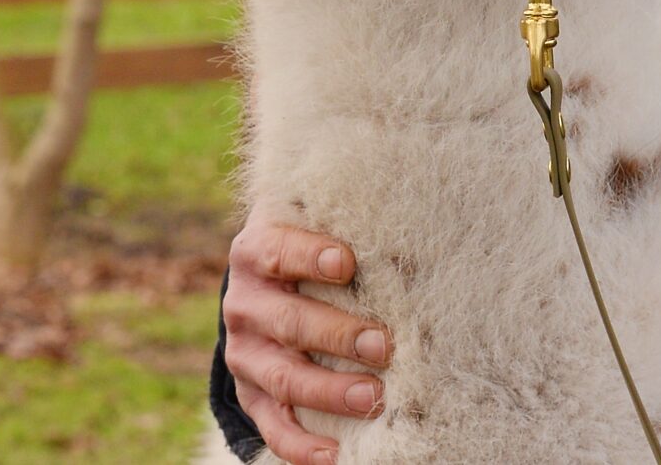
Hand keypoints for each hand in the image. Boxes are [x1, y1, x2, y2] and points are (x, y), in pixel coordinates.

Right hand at [222, 210, 390, 464]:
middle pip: (289, 322)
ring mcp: (245, 354)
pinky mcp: (251, 394)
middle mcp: (244, 304)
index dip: (310, 257)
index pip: (278, 252)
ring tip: (372, 396)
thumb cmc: (312, 244)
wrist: (266, 282)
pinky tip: (335, 453)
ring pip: (284, 377)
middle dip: (338, 334)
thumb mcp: (317, 221)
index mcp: (256, 252)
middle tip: (384, 345)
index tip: (349, 263)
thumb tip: (416, 225)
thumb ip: (349, 220)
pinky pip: (273, 425)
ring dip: (329, 390)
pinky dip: (301, 444)